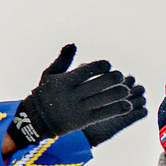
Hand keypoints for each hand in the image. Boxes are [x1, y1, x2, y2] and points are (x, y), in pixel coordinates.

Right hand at [5, 45, 143, 149]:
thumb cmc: (46, 93)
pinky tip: (128, 105)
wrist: (37, 120)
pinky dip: (118, 109)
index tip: (108, 65)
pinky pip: (104, 114)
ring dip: (119, 93)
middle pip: (99, 84)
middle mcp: (72, 95)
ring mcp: (79, 108)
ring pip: (104, 99)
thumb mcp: (50, 75)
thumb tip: (73, 44)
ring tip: (127, 89)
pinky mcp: (84, 120)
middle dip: (114, 79)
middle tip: (120, 76)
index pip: (87, 71)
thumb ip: (63, 59)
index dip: (101, 66)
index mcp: (65, 81)